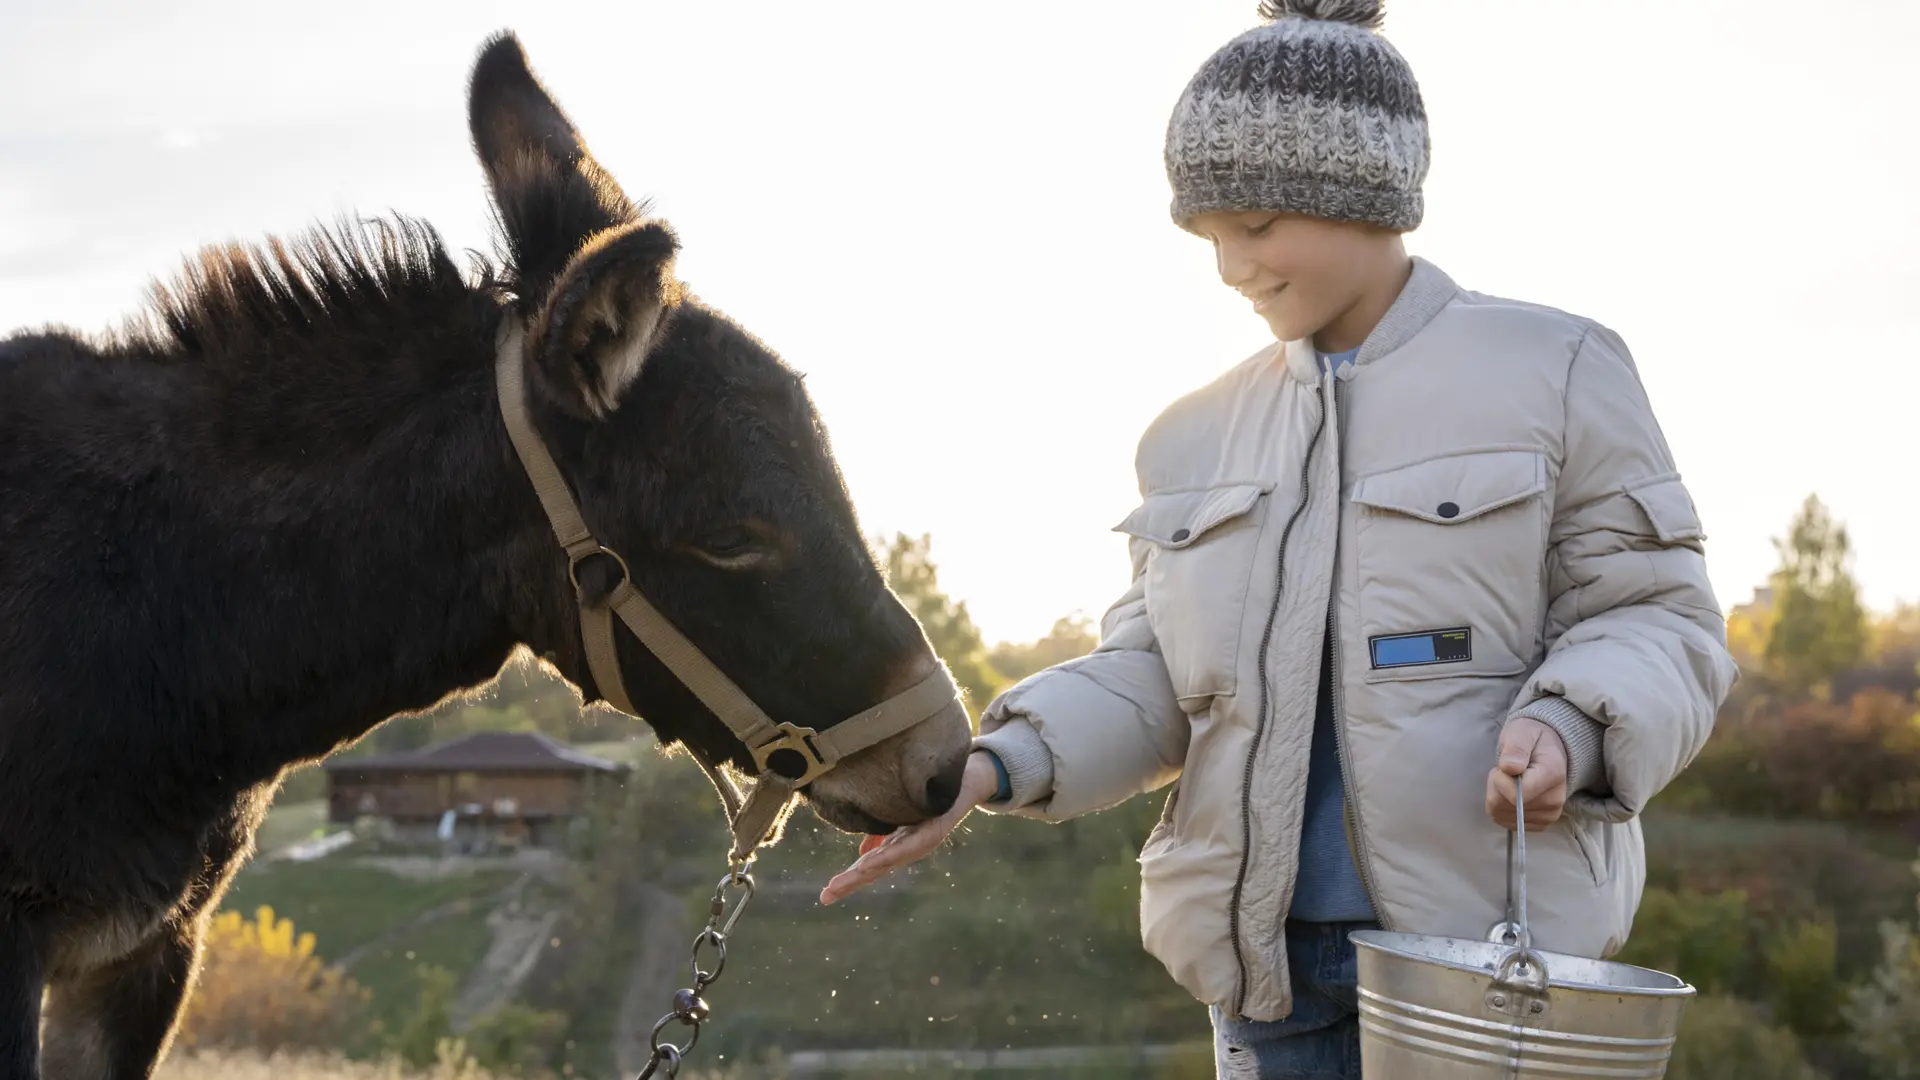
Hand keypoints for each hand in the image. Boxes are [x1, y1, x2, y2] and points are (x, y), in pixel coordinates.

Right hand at [819, 749, 1001, 904]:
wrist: (967, 785)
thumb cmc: (932, 801)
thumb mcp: (900, 818)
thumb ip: (881, 836)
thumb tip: (862, 855)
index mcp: (898, 846)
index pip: (868, 868)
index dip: (847, 881)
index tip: (824, 895)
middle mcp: (908, 849)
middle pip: (874, 869)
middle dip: (850, 882)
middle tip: (826, 896)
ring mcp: (922, 842)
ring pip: (889, 861)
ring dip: (865, 871)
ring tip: (845, 881)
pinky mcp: (934, 832)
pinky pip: (909, 845)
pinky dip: (889, 854)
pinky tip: (872, 860)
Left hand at [1486, 717, 1567, 830]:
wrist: (1546, 750)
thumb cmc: (1530, 738)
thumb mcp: (1521, 733)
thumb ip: (1515, 748)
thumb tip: (1509, 767)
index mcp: (1553, 774)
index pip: (1516, 795)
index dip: (1499, 780)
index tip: (1503, 765)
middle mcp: (1555, 799)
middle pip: (1506, 805)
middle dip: (1496, 786)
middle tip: (1506, 770)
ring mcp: (1549, 815)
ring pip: (1502, 815)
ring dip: (1497, 796)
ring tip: (1510, 780)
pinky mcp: (1540, 824)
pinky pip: (1506, 822)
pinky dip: (1501, 807)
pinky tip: (1512, 793)